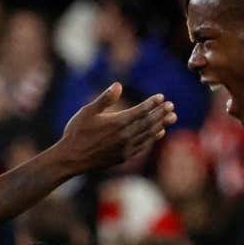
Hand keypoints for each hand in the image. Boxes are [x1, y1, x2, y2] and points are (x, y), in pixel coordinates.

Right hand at [56, 83, 176, 172]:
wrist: (71, 159)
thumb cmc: (77, 132)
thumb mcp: (87, 111)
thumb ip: (105, 99)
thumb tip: (118, 85)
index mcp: (117, 123)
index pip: (141, 111)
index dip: (152, 103)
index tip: (162, 97)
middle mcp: (125, 136)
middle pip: (148, 122)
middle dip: (161, 113)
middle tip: (172, 106)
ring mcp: (125, 148)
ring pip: (148, 135)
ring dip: (161, 125)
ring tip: (172, 117)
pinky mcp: (124, 157)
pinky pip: (143, 146)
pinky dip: (152, 138)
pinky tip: (159, 133)